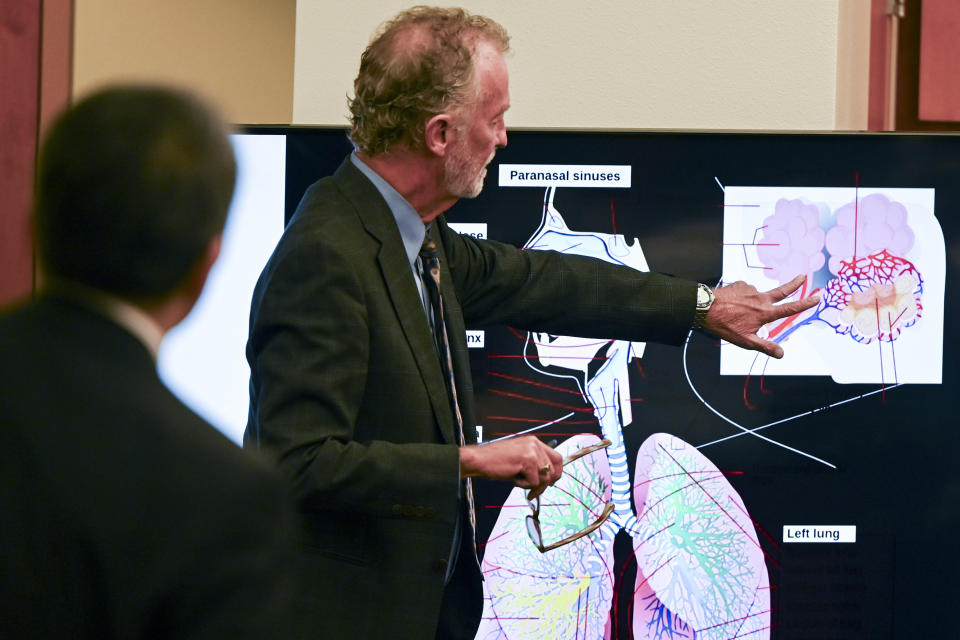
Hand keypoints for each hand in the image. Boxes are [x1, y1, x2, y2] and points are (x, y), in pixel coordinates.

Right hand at [460, 436, 562, 498]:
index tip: (549, 483)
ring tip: (517, 481)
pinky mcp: (527, 460)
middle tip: (532, 492)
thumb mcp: (519, 458)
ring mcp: (532, 451)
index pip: (557, 458)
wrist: (479, 460)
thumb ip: (534, 463)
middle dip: (544, 485)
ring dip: (531, 485)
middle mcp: (535, 444)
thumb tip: (548, 479)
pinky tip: (513, 478)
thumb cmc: (496, 462)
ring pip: (544, 477)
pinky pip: (534, 482)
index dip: (556, 473)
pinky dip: (523, 485)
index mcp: (534, 442)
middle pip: (553, 470)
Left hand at [702, 274, 819, 358]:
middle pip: (782, 290)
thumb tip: (782, 354)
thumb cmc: (725, 326)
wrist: (706, 308)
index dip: (805, 304)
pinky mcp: (741, 284)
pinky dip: (743, 298)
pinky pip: (746, 292)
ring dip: (754, 303)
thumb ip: (765, 346)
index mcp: (765, 313)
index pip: (790, 309)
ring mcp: (751, 289)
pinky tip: (733, 304)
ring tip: (738, 313)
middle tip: (802, 276)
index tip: (817, 298)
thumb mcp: (746, 341)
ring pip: (758, 297)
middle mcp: (761, 298)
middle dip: (794, 284)